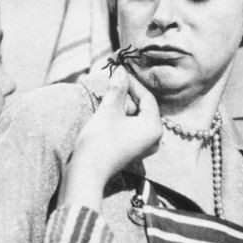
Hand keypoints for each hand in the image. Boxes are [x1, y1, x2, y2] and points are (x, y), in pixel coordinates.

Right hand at [63, 67, 161, 209]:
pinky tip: (108, 115)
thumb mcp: (108, 110)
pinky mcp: (134, 151)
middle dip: (127, 96)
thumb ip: (117, 89)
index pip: (147, 97)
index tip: (118, 73)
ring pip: (136, 118)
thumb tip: (121, 71)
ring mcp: (144, 146)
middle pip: (143, 108)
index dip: (132, 83)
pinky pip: (132, 129)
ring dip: (122, 107)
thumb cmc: (99, 141)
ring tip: (107, 99)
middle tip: (111, 85)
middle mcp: (154, 138)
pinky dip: (121, 120)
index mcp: (154, 127)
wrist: (87, 172)